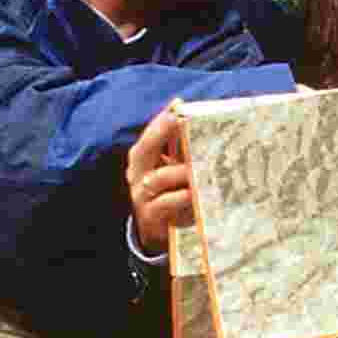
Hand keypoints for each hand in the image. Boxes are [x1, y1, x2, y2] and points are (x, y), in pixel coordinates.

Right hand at [127, 105, 196, 253]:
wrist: (156, 232)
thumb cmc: (170, 193)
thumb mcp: (174, 170)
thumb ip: (182, 149)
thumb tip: (200, 122)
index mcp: (142, 158)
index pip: (150, 134)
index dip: (162, 120)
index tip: (177, 105)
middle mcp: (137, 174)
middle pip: (144, 150)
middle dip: (161, 133)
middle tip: (178, 120)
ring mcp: (141, 195)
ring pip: (158, 178)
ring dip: (179, 171)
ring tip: (198, 166)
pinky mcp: (150, 215)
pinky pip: (165, 203)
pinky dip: (181, 197)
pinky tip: (194, 192)